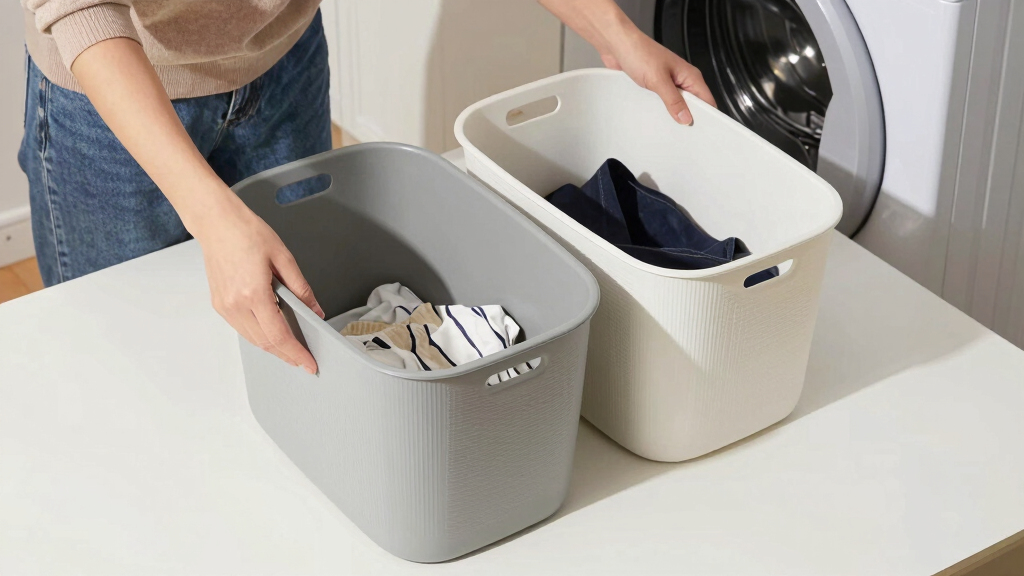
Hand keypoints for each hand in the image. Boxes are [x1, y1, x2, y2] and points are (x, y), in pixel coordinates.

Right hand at [194, 190, 324, 373]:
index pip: (279, 335)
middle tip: (304, 360)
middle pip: (265, 343)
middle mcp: (235, 304)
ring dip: (273, 348)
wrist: (217, 223)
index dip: (296, 353)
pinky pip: (242, 329)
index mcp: (253, 293)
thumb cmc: (247, 233)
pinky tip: (271, 333)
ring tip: (291, 350)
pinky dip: (259, 336)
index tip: (309, 363)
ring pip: (252, 339)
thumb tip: (315, 310)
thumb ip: (301, 288)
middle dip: (286, 355)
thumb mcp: (284, 258)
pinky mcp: (219, 303)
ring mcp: (224, 306)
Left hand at [601, 28, 716, 124]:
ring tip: (666, 128)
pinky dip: (657, 110)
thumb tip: (686, 118)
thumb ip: (673, 101)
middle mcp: (680, 79)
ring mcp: (667, 83)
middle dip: (687, 119)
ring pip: (675, 105)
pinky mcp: (653, 86)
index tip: (700, 132)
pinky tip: (652, 118)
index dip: (706, 117)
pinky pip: (660, 102)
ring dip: (670, 115)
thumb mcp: (658, 80)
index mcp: (689, 75)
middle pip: (692, 105)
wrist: (616, 43)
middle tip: (681, 135)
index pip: (707, 100)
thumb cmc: (639, 52)